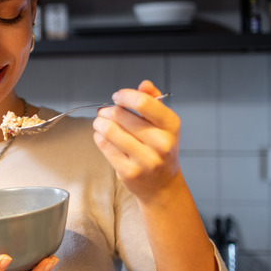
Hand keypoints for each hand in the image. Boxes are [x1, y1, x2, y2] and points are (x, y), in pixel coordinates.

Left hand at [92, 80, 181, 202]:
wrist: (162, 185)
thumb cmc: (159, 149)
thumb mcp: (163, 124)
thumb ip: (153, 100)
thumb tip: (144, 84)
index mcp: (171, 126)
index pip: (144, 103)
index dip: (125, 96)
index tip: (117, 97)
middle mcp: (161, 143)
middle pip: (121, 115)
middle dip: (107, 110)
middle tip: (105, 112)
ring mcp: (146, 160)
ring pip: (110, 130)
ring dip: (99, 122)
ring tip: (100, 122)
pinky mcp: (129, 172)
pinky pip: (105, 146)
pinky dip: (99, 137)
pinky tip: (102, 136)